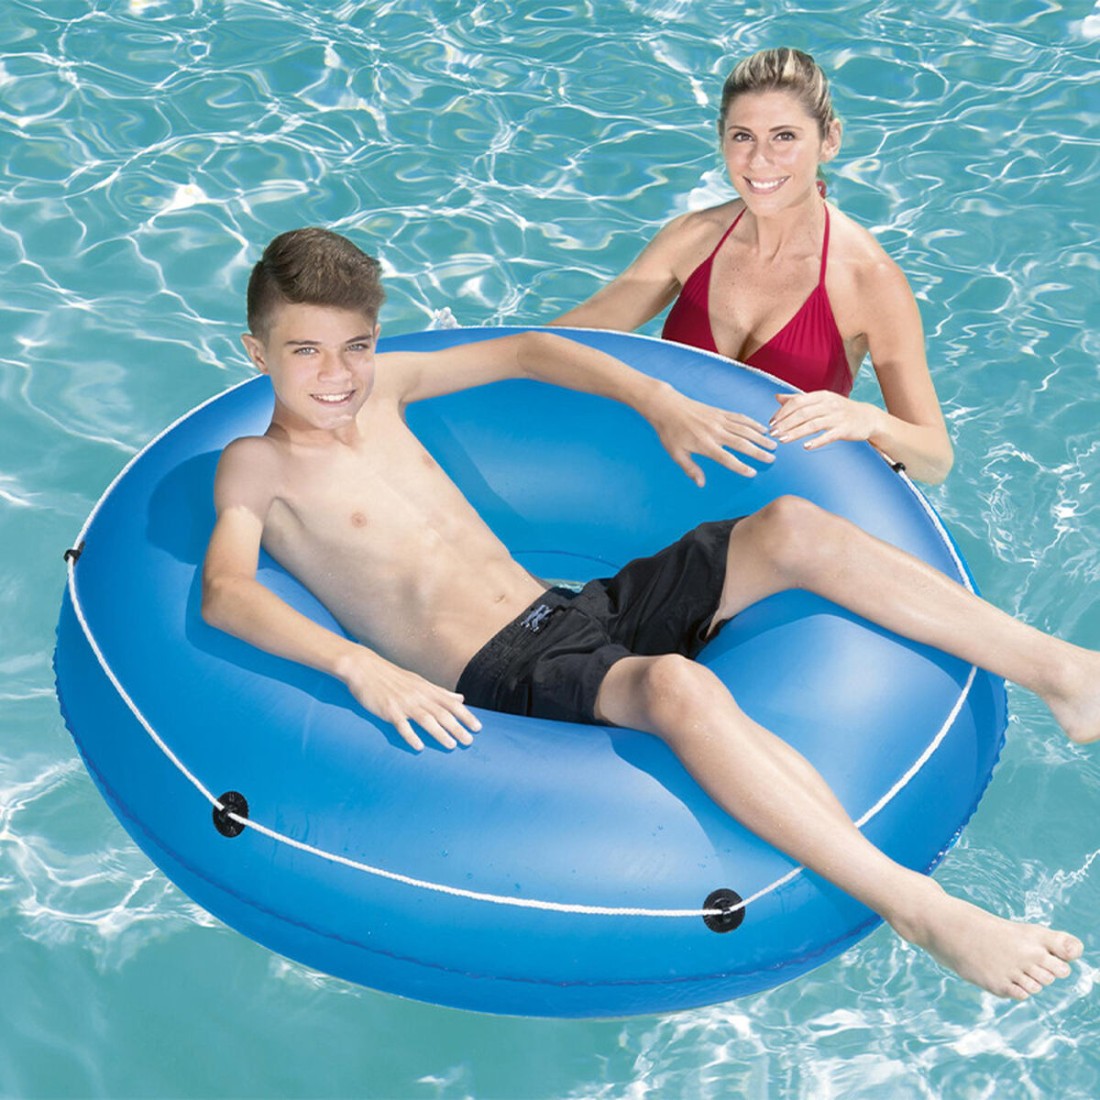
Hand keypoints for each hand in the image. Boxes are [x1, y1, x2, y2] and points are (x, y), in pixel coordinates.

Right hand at [336, 647, 480, 751]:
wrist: (364, 668)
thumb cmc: (392, 676)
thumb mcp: (419, 681)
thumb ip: (440, 692)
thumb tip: (460, 698)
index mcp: (426, 689)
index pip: (451, 704)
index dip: (466, 716)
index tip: (478, 727)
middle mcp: (418, 696)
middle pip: (442, 713)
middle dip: (458, 727)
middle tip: (470, 741)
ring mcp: (404, 703)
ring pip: (426, 719)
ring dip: (440, 733)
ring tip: (452, 745)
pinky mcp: (388, 710)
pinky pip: (401, 725)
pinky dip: (411, 735)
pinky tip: (418, 747)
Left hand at [647, 386, 776, 485]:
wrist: (667, 406)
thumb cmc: (670, 432)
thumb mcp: (676, 453)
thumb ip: (690, 469)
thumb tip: (701, 484)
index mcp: (705, 445)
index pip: (727, 459)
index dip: (741, 467)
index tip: (753, 473)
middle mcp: (715, 432)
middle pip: (742, 443)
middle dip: (758, 452)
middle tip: (772, 458)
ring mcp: (719, 420)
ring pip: (745, 429)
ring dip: (760, 437)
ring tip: (773, 444)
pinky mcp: (720, 412)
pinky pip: (740, 418)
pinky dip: (752, 423)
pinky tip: (762, 428)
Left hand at [770, 391, 882, 450]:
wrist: (867, 417)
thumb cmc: (839, 409)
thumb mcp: (820, 401)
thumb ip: (799, 399)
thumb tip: (777, 397)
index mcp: (821, 396)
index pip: (797, 402)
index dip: (782, 412)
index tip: (771, 423)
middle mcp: (829, 404)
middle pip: (803, 413)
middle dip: (785, 424)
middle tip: (772, 434)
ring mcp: (837, 417)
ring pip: (813, 425)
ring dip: (796, 433)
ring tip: (782, 440)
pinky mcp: (845, 429)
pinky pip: (829, 436)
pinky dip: (817, 441)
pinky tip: (806, 446)